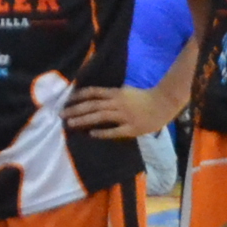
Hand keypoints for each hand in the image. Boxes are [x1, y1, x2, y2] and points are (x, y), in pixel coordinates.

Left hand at [63, 76, 183, 140]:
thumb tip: (95, 99)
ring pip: (100, 117)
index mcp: (116, 93)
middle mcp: (118, 103)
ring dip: (83, 120)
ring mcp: (124, 116)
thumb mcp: (126, 92)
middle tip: (61, 115)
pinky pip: (114, 131)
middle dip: (76, 109)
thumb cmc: (145, 98)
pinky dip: (102, 132)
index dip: (79, 96)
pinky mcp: (131, 128)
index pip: (93, 93)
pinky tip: (91, 134)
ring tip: (70, 124)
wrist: (164, 104)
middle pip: (93, 105)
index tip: (67, 101)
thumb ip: (112, 96)